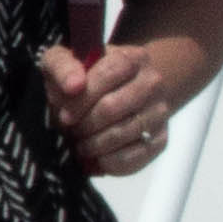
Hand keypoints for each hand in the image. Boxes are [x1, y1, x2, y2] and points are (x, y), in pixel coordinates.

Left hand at [40, 37, 175, 180]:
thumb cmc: (82, 79)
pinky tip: (95, 158)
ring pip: (124, 134)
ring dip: (94, 145)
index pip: (109, 74)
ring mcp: (160, 111)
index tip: (65, 115)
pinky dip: (110, 163)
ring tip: (80, 145)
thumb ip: (62, 67)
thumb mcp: (63, 63)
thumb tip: (74, 85)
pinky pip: (136, 158)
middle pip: (114, 108)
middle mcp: (152, 82)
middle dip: (85, 125)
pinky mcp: (160, 139)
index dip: (82, 99)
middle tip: (71, 132)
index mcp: (131, 58)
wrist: (114, 94)